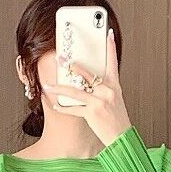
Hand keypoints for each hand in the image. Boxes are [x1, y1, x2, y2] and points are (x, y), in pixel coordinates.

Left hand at [41, 28, 131, 147]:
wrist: (122, 138)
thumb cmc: (117, 121)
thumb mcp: (115, 101)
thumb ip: (104, 90)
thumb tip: (88, 83)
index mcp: (114, 86)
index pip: (113, 62)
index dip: (111, 47)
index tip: (107, 33)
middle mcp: (107, 91)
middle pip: (86, 74)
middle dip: (71, 66)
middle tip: (60, 58)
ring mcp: (99, 101)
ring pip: (75, 91)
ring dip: (59, 88)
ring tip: (48, 85)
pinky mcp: (92, 113)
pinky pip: (74, 108)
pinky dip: (63, 108)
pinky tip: (55, 106)